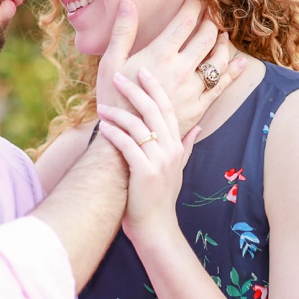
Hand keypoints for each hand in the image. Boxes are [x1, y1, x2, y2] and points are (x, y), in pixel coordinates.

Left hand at [96, 68, 198, 239]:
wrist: (156, 227)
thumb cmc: (161, 198)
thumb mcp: (177, 170)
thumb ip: (186, 147)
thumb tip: (197, 127)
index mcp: (177, 145)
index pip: (168, 108)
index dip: (155, 88)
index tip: (143, 71)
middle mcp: (171, 149)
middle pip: (154, 110)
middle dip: (135, 91)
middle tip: (119, 77)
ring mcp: (159, 160)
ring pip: (139, 126)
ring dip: (118, 114)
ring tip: (101, 107)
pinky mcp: (145, 172)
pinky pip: (128, 145)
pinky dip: (114, 134)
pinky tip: (103, 127)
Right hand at [97, 0, 245, 134]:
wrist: (124, 139)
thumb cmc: (113, 99)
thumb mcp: (110, 62)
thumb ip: (123, 31)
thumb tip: (128, 2)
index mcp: (160, 54)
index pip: (186, 20)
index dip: (194, 5)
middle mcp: (181, 68)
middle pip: (206, 36)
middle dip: (211, 21)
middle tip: (210, 14)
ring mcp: (192, 89)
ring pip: (218, 59)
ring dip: (223, 44)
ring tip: (222, 36)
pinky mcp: (198, 107)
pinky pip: (221, 86)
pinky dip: (233, 72)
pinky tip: (240, 63)